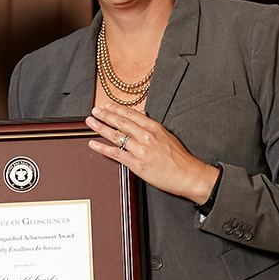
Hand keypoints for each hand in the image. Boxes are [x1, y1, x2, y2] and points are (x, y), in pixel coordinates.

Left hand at [87, 104, 219, 203]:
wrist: (188, 175)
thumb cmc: (180, 158)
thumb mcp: (168, 136)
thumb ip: (153, 126)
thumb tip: (143, 116)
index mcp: (154, 127)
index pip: (131, 114)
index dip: (117, 108)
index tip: (107, 104)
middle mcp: (146, 136)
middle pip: (120, 122)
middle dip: (105, 115)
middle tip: (94, 110)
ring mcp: (140, 150)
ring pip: (116, 135)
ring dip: (100, 127)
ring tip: (90, 122)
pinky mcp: (137, 164)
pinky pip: (115, 154)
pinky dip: (102, 148)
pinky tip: (93, 143)